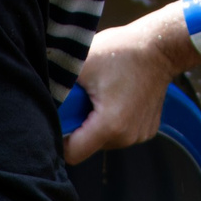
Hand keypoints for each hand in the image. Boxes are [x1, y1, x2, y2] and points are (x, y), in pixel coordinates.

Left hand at [62, 21, 187, 164]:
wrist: (161, 46)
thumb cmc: (122, 51)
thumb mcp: (81, 64)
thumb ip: (57, 87)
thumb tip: (40, 100)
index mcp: (109, 125)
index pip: (72, 154)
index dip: (61, 140)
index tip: (61, 120)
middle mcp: (126, 137)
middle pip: (88, 147)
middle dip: (80, 128)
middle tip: (82, 100)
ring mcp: (139, 135)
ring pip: (103, 141)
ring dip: (96, 124)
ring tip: (101, 97)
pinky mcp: (146, 130)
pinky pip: (120, 134)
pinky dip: (114, 121)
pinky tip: (117, 98)